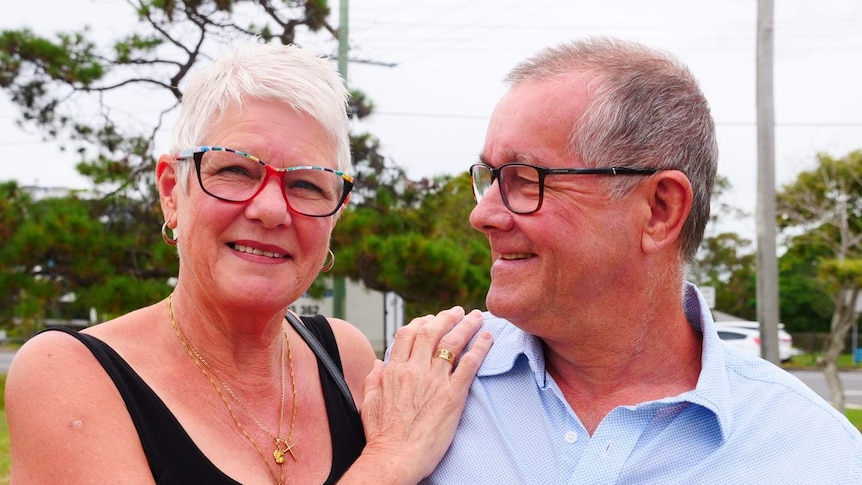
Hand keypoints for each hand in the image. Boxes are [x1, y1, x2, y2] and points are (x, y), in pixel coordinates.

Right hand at [356, 307, 491, 482]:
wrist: (395, 458)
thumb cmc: (381, 437)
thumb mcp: (369, 403)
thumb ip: (374, 379)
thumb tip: (378, 363)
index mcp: (394, 370)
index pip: (408, 334)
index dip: (421, 322)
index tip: (431, 319)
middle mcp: (415, 370)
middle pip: (432, 332)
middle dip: (446, 317)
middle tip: (457, 311)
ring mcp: (435, 381)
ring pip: (452, 343)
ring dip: (466, 326)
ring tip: (477, 317)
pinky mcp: (453, 395)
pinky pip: (469, 364)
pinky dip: (480, 348)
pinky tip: (487, 338)